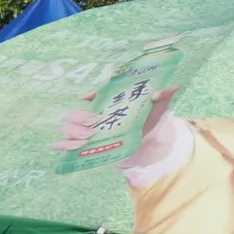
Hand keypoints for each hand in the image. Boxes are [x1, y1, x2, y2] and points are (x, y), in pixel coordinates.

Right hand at [53, 87, 173, 160]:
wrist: (146, 142)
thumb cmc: (146, 120)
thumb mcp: (156, 109)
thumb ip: (163, 96)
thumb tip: (172, 86)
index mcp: (106, 105)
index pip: (92, 97)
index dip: (89, 96)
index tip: (88, 98)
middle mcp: (93, 117)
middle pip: (73, 114)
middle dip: (78, 117)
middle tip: (95, 123)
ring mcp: (88, 132)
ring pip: (67, 128)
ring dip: (73, 132)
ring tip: (89, 137)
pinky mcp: (88, 146)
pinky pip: (67, 145)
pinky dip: (63, 145)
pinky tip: (62, 147)